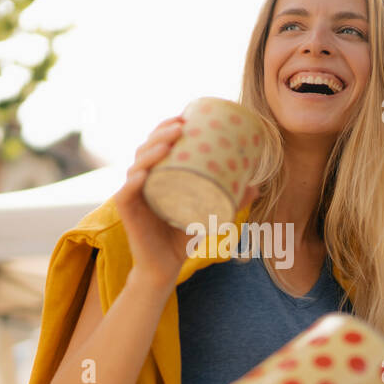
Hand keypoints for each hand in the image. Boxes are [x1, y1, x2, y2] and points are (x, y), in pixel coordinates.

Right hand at [115, 118, 260, 289]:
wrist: (164, 267)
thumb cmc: (182, 237)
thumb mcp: (208, 214)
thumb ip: (229, 200)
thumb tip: (257, 186)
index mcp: (156, 175)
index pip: (156, 144)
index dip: (166, 127)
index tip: (185, 116)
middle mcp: (140, 181)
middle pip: (146, 149)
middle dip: (161, 133)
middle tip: (181, 126)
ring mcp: (132, 195)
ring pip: (136, 165)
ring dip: (150, 151)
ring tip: (168, 143)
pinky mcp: (126, 212)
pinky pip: (126, 193)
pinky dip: (134, 182)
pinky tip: (143, 174)